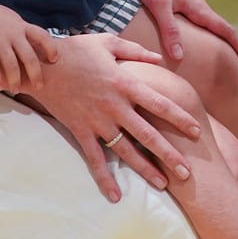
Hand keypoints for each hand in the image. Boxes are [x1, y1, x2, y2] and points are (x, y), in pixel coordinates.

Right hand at [0, 1, 56, 91]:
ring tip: (16, 89)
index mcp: (21, 26)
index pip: (43, 36)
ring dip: (15, 80)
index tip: (54, 60)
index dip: (51, 48)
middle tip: (39, 86)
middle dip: (35, 74)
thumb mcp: (13, 19)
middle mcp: (12, 34)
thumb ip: (23, 31)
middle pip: (29, 57)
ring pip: (11, 65)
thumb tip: (36, 44)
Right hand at [26, 33, 198, 201]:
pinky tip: (115, 196)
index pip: (160, 104)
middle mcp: (115, 106)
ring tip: (163, 185)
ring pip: (126, 150)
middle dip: (169, 154)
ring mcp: (97, 121)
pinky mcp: (80, 130)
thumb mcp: (108, 42)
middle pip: (148, 134)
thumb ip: (136, 51)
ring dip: (145, 169)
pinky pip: (95, 158)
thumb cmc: (76, 50)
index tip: (197, 131)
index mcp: (125, 83)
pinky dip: (104, 178)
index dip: (180, 118)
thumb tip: (160, 59)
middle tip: (188, 172)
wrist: (41, 64)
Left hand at [120, 0, 237, 70]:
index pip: (227, 31)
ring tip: (223, 63)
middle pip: (223, 31)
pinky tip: (198, 46)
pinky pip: (199, 25)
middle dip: (234, 50)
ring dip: (221, 44)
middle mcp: (198, 8)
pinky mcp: (179, 5)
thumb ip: (169, 29)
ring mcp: (189, 6)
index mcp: (198, 8)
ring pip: (212, 28)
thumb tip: (180, 56)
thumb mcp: (158, 5)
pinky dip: (206, 38)